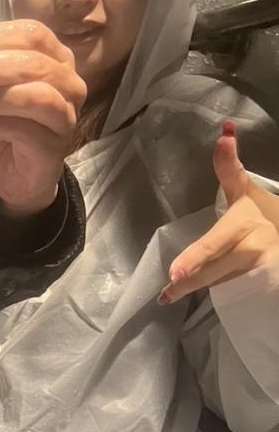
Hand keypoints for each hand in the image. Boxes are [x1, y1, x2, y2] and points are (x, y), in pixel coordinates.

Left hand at [0, 20, 86, 217]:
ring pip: (38, 91)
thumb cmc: (0, 125)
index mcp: (54, 58)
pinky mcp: (56, 146)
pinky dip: (1, 126)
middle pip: (34, 60)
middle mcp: (69, 82)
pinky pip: (28, 128)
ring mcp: (67, 114)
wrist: (12, 174)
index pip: (32, 33)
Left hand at [160, 123, 278, 303]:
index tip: (174, 273)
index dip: (195, 260)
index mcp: (244, 225)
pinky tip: (186, 300)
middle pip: (214, 270)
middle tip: (168, 292)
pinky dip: (218, 298)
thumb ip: (230, 167)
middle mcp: (252, 249)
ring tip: (168, 296)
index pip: (214, 244)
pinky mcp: (263, 286)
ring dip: (196, 290)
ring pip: (221, 284)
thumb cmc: (263, 213)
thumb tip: (224, 131)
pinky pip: (235, 294)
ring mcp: (259, 271)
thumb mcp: (246, 191)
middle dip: (191, 281)